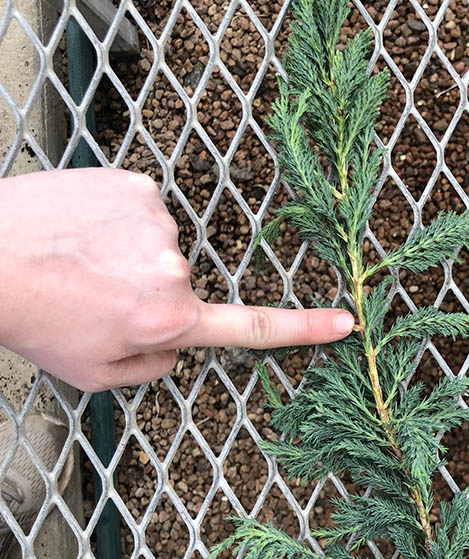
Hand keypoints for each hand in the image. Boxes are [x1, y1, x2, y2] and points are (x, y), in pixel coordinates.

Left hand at [0, 168, 353, 391]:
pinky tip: (77, 228)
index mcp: (167, 319)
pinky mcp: (134, 184)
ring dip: (125, 252)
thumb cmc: (29, 317)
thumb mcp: (92, 374)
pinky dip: (114, 218)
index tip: (346, 322)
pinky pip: (138, 209)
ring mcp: (156, 220)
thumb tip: (176, 347)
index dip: (303, 328)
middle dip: (143, 292)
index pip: (250, 328)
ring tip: (74, 259)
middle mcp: (172, 267)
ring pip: (155, 245)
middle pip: (178, 286)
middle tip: (86, 293)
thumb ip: (150, 368)